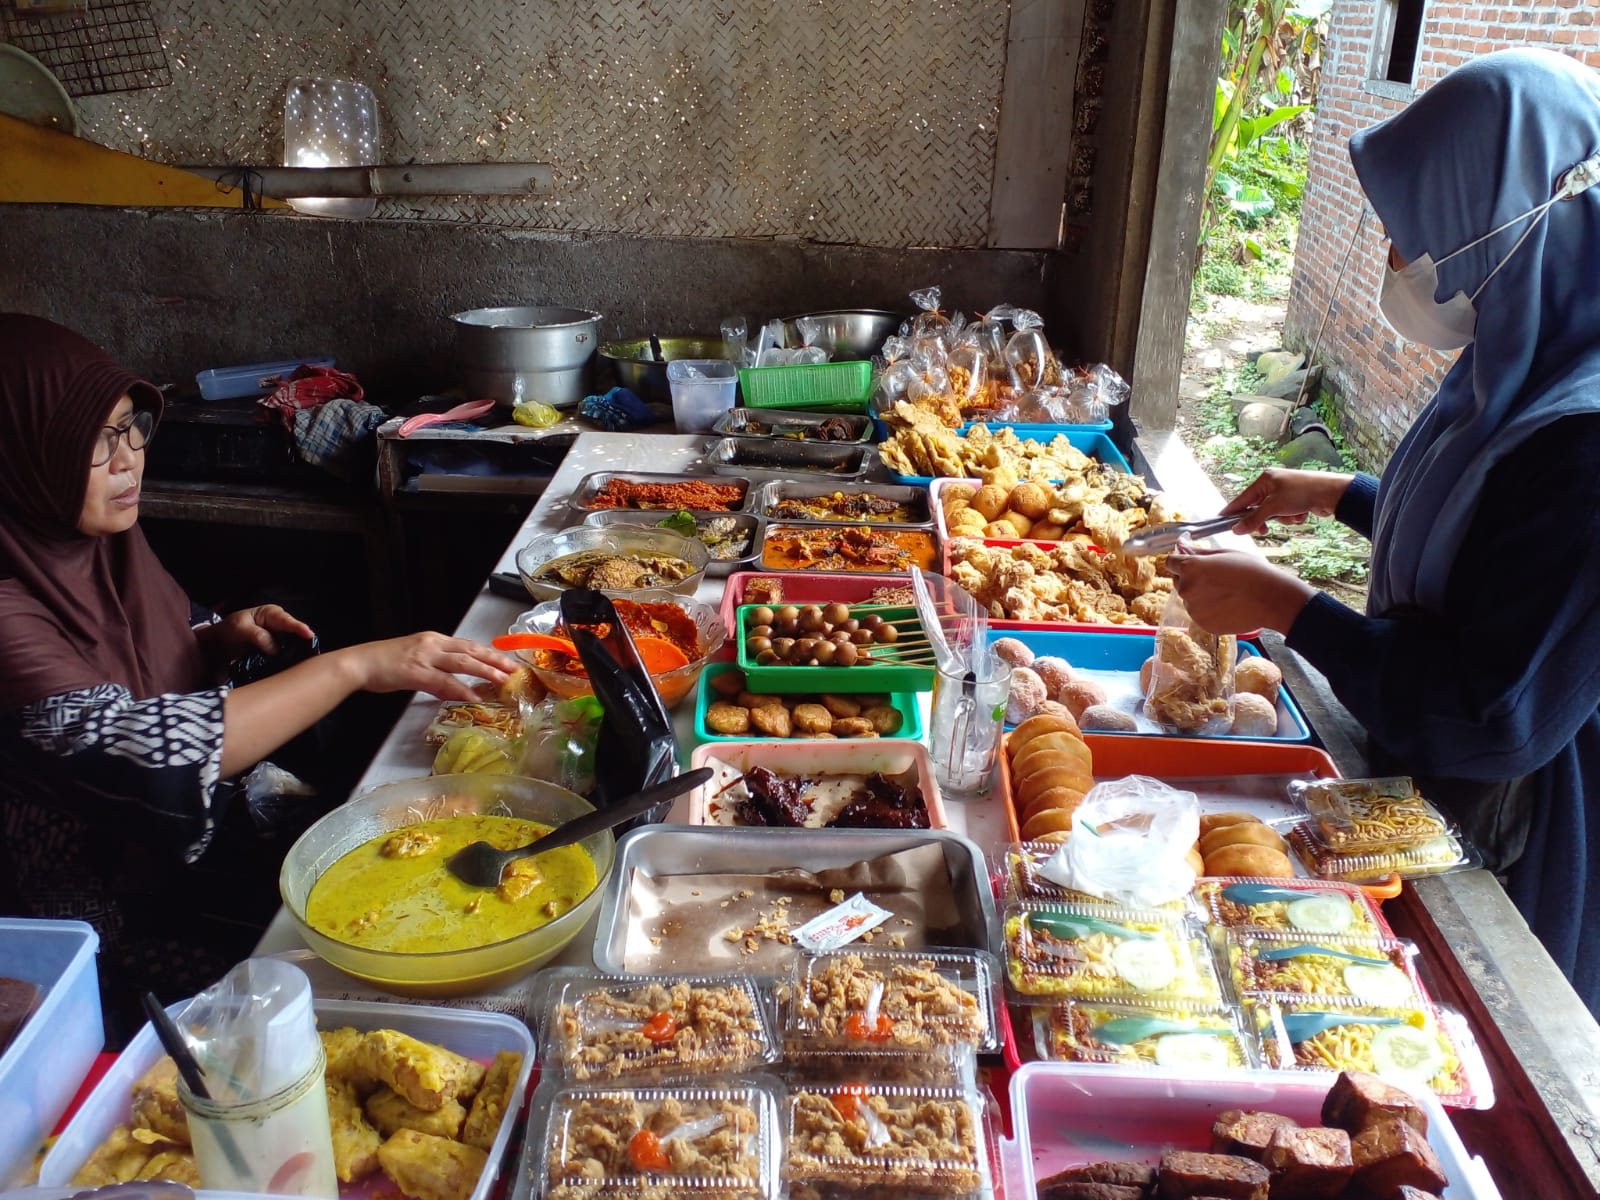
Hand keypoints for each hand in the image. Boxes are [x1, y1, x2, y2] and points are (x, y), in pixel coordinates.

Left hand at [206, 604, 315, 661]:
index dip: (299, 628)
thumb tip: (276, 649)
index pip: (287, 621)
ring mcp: (279, 639)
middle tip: (313, 651)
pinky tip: (294, 666)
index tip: (309, 635)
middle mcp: (279, 626)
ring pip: (293, 646)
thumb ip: (258, 636)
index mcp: (271, 614)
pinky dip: (289, 660)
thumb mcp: (240, 629)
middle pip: (295, 634)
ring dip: (298, 653)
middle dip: (304, 642)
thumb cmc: (228, 630)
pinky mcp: (276, 652)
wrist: (218, 644)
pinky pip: (286, 655)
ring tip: (308, 660)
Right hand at [339, 632, 519, 701]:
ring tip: (503, 680)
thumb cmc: (384, 664)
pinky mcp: (415, 672)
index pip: (468, 645)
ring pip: (463, 662)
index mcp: (434, 640)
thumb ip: (437, 673)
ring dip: (485, 671)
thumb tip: (456, 686)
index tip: (507, 661)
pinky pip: (443, 682)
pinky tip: (473, 696)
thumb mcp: (416, 662)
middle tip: (514, 669)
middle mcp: (432, 644)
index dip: (490, 653)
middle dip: (495, 660)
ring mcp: (424, 657)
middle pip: (471, 650)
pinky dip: (460, 689)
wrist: (359, 663)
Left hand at [1167, 545, 1315, 634]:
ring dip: (1199, 595)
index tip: (1190, 561)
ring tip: (1224, 592)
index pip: (1170, 562)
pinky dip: (1208, 610)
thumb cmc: (1252, 572)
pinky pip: (1199, 614)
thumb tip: (1181, 545)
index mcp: (1190, 568)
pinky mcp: (1202, 624)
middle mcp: (1187, 589)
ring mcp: (1194, 609)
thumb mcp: (1225, 553)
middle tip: (1214, 577)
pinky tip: (1226, 605)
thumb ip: (1199, 551)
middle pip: (1179, 581)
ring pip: (1189, 599)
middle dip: (1190, 577)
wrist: (1271, 599)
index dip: (1179, 560)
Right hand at [1221, 468, 1354, 535]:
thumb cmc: (1302, 493)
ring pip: (1272, 513)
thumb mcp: (1274, 508)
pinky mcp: (1295, 499)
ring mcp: (1284, 491)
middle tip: (1263, 530)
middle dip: (1264, 519)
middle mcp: (1272, 484)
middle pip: (1257, 508)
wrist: (1331, 493)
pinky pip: (1285, 514)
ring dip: (1282, 519)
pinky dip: (1291, 517)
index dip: (1232, 510)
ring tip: (1292, 517)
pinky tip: (1301, 514)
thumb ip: (1253, 519)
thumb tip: (1236, 530)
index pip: (1242, 498)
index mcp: (1264, 480)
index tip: (1221, 520)